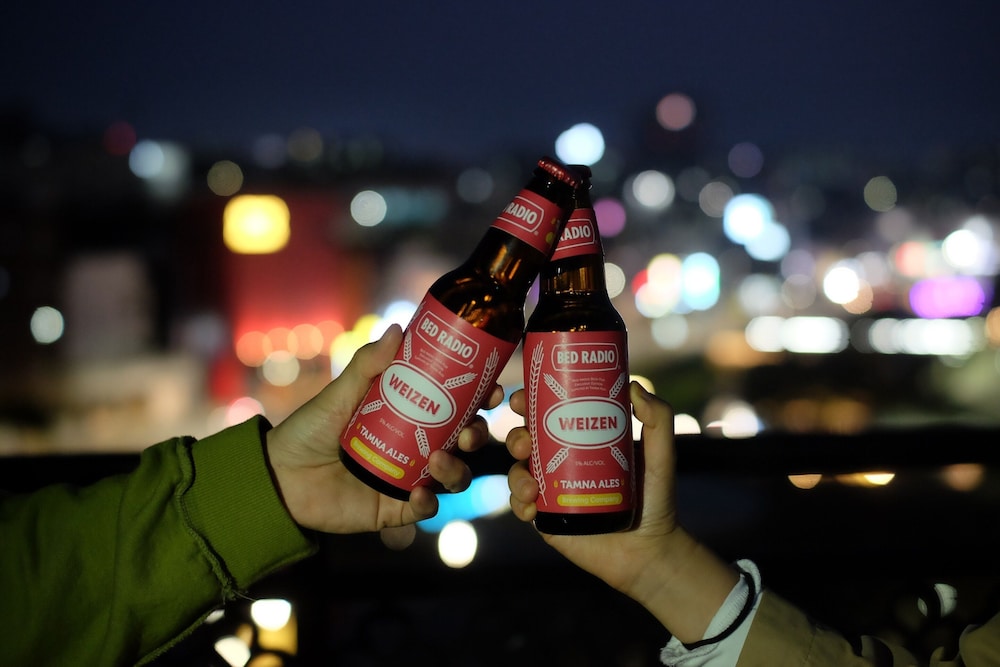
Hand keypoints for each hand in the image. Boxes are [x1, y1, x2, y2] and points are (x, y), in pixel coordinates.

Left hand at [265, 324, 501, 534]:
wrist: (278, 477)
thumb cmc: (307, 430)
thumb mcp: (340, 393)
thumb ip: (367, 365)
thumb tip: (398, 330)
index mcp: (407, 417)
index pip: (453, 407)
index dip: (477, 400)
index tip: (490, 390)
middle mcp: (413, 448)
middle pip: (462, 442)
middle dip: (476, 435)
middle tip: (472, 429)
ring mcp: (405, 479)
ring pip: (451, 477)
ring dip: (456, 469)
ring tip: (438, 459)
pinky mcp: (392, 510)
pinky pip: (422, 510)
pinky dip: (427, 502)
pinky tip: (420, 493)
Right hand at [506, 382, 737, 642]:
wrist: (650, 551)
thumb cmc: (656, 499)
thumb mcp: (661, 455)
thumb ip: (658, 419)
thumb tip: (634, 385)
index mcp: (580, 439)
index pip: (547, 413)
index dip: (528, 401)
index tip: (522, 396)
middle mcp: (560, 462)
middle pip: (525, 439)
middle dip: (515, 435)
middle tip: (525, 441)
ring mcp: (550, 491)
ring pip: (517, 471)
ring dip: (515, 472)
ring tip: (531, 483)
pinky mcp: (546, 518)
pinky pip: (521, 505)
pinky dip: (519, 502)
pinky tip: (531, 505)